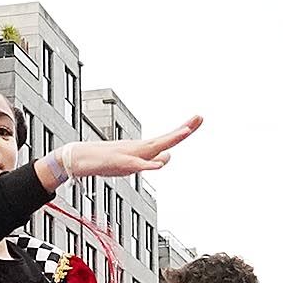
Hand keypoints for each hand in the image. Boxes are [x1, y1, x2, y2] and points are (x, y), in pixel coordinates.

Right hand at [51, 117, 201, 185]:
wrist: (82, 157)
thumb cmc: (107, 160)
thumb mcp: (135, 164)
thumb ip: (151, 161)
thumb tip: (167, 158)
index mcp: (145, 148)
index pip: (170, 138)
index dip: (185, 129)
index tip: (199, 118)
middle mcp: (141, 148)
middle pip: (167, 139)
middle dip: (184, 129)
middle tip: (200, 117)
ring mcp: (131, 154)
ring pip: (154, 147)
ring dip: (170, 140)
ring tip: (186, 132)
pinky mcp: (121, 163)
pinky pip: (136, 164)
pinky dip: (148, 165)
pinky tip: (159, 165)